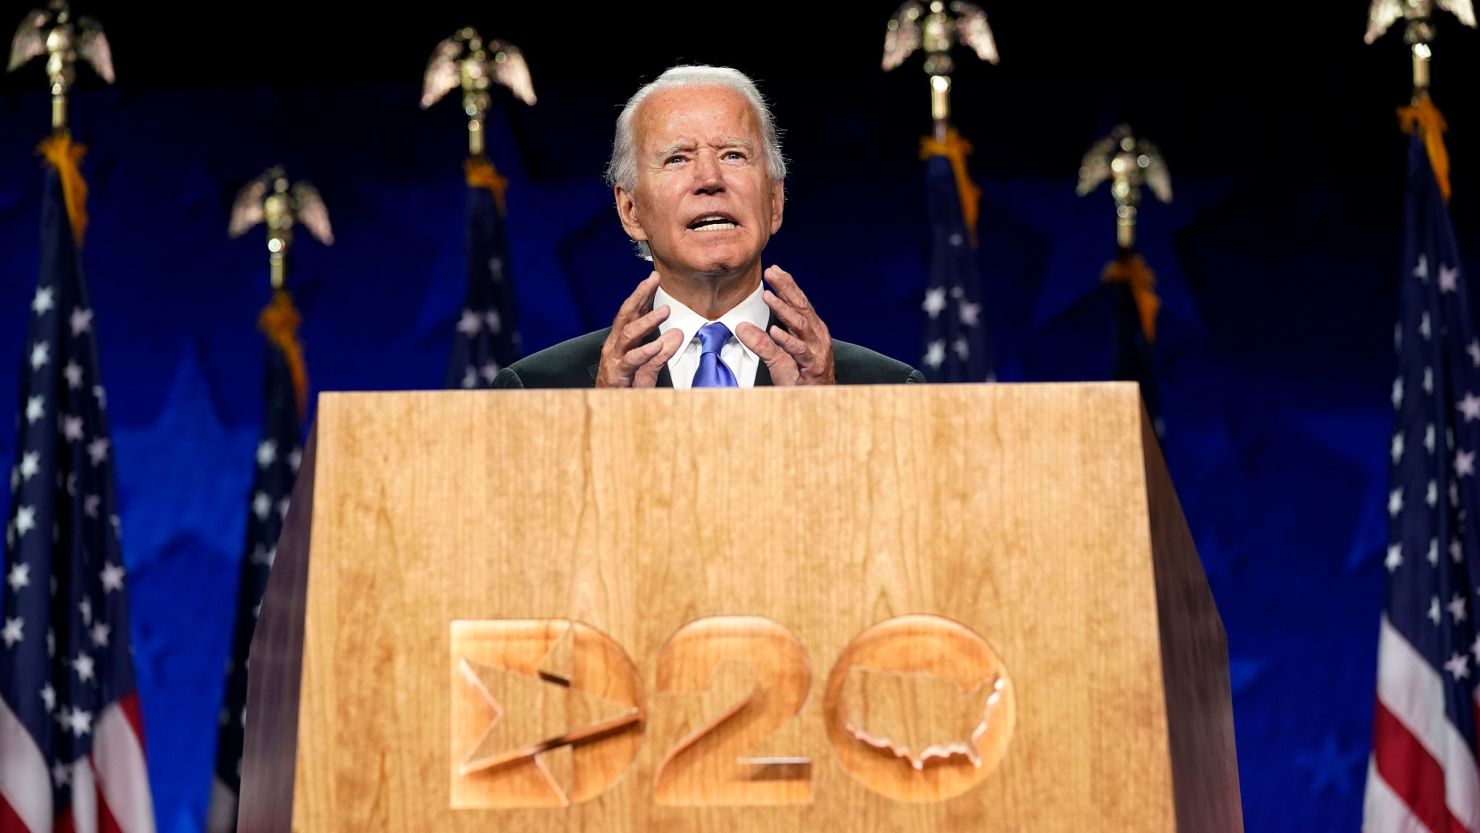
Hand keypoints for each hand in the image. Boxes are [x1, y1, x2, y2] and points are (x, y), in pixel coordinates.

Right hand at [595, 272, 685, 387]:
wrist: (608, 413)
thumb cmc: (627, 389)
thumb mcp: (648, 368)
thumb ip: (661, 352)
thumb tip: (677, 333)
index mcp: (621, 342)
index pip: (631, 313)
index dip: (642, 294)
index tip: (654, 277)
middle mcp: (615, 346)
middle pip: (626, 315)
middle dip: (639, 296)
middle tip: (653, 280)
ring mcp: (614, 360)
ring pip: (628, 334)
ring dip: (647, 321)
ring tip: (665, 311)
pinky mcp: (617, 375)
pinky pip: (631, 360)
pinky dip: (645, 351)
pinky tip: (657, 344)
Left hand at [735, 265, 835, 385]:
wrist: (818, 400)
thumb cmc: (801, 377)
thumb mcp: (778, 357)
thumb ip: (761, 342)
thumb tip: (741, 327)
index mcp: (811, 329)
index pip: (799, 302)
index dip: (787, 285)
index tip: (773, 270)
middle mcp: (816, 335)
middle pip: (801, 306)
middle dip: (786, 288)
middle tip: (771, 273)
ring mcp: (816, 349)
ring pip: (799, 324)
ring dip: (783, 309)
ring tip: (768, 297)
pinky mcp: (812, 365)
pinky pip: (798, 350)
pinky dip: (786, 340)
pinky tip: (774, 331)